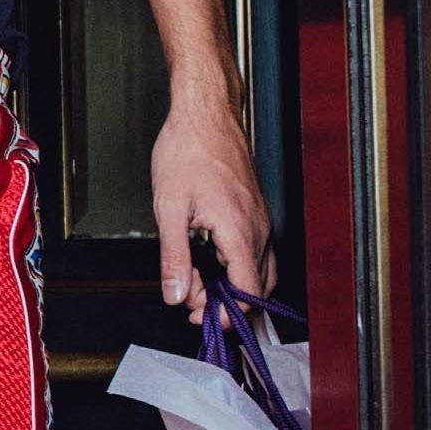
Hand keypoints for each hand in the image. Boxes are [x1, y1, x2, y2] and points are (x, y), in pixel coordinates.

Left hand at [152, 74, 273, 321]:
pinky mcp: (255, 213)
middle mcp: (258, 228)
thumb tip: (176, 293)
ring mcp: (260, 220)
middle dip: (224, 302)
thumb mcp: (169, 209)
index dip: (223, 313)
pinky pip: (255, 253)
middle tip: (190, 299)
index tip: (196, 314)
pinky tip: (209, 263)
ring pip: (258, 272)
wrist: (205, 115)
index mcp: (240, 230)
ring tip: (196, 283)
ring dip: (230, 286)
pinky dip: (235, 267)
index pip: (247, 293)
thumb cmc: (189, 151)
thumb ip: (174, 257)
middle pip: (257, 288)